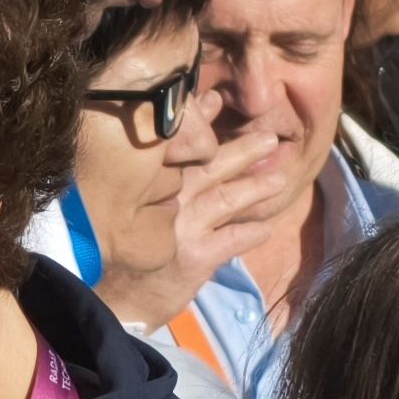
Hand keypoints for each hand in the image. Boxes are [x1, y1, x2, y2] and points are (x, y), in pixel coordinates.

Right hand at [101, 119, 293, 328]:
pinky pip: (233, 239)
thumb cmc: (127, 248)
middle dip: (243, 149)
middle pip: (210, 166)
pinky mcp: (196, 255)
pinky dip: (252, 232)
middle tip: (269, 137)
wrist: (117, 300)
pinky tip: (267, 229)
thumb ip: (159, 173)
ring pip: (227, 199)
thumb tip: (175, 142)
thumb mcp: (135, 204)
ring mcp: (182, 226)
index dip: (200, 120)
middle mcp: (165, 198)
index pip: (179, 145)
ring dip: (256, 187)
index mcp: (150, 182)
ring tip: (281, 178)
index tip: (217, 98)